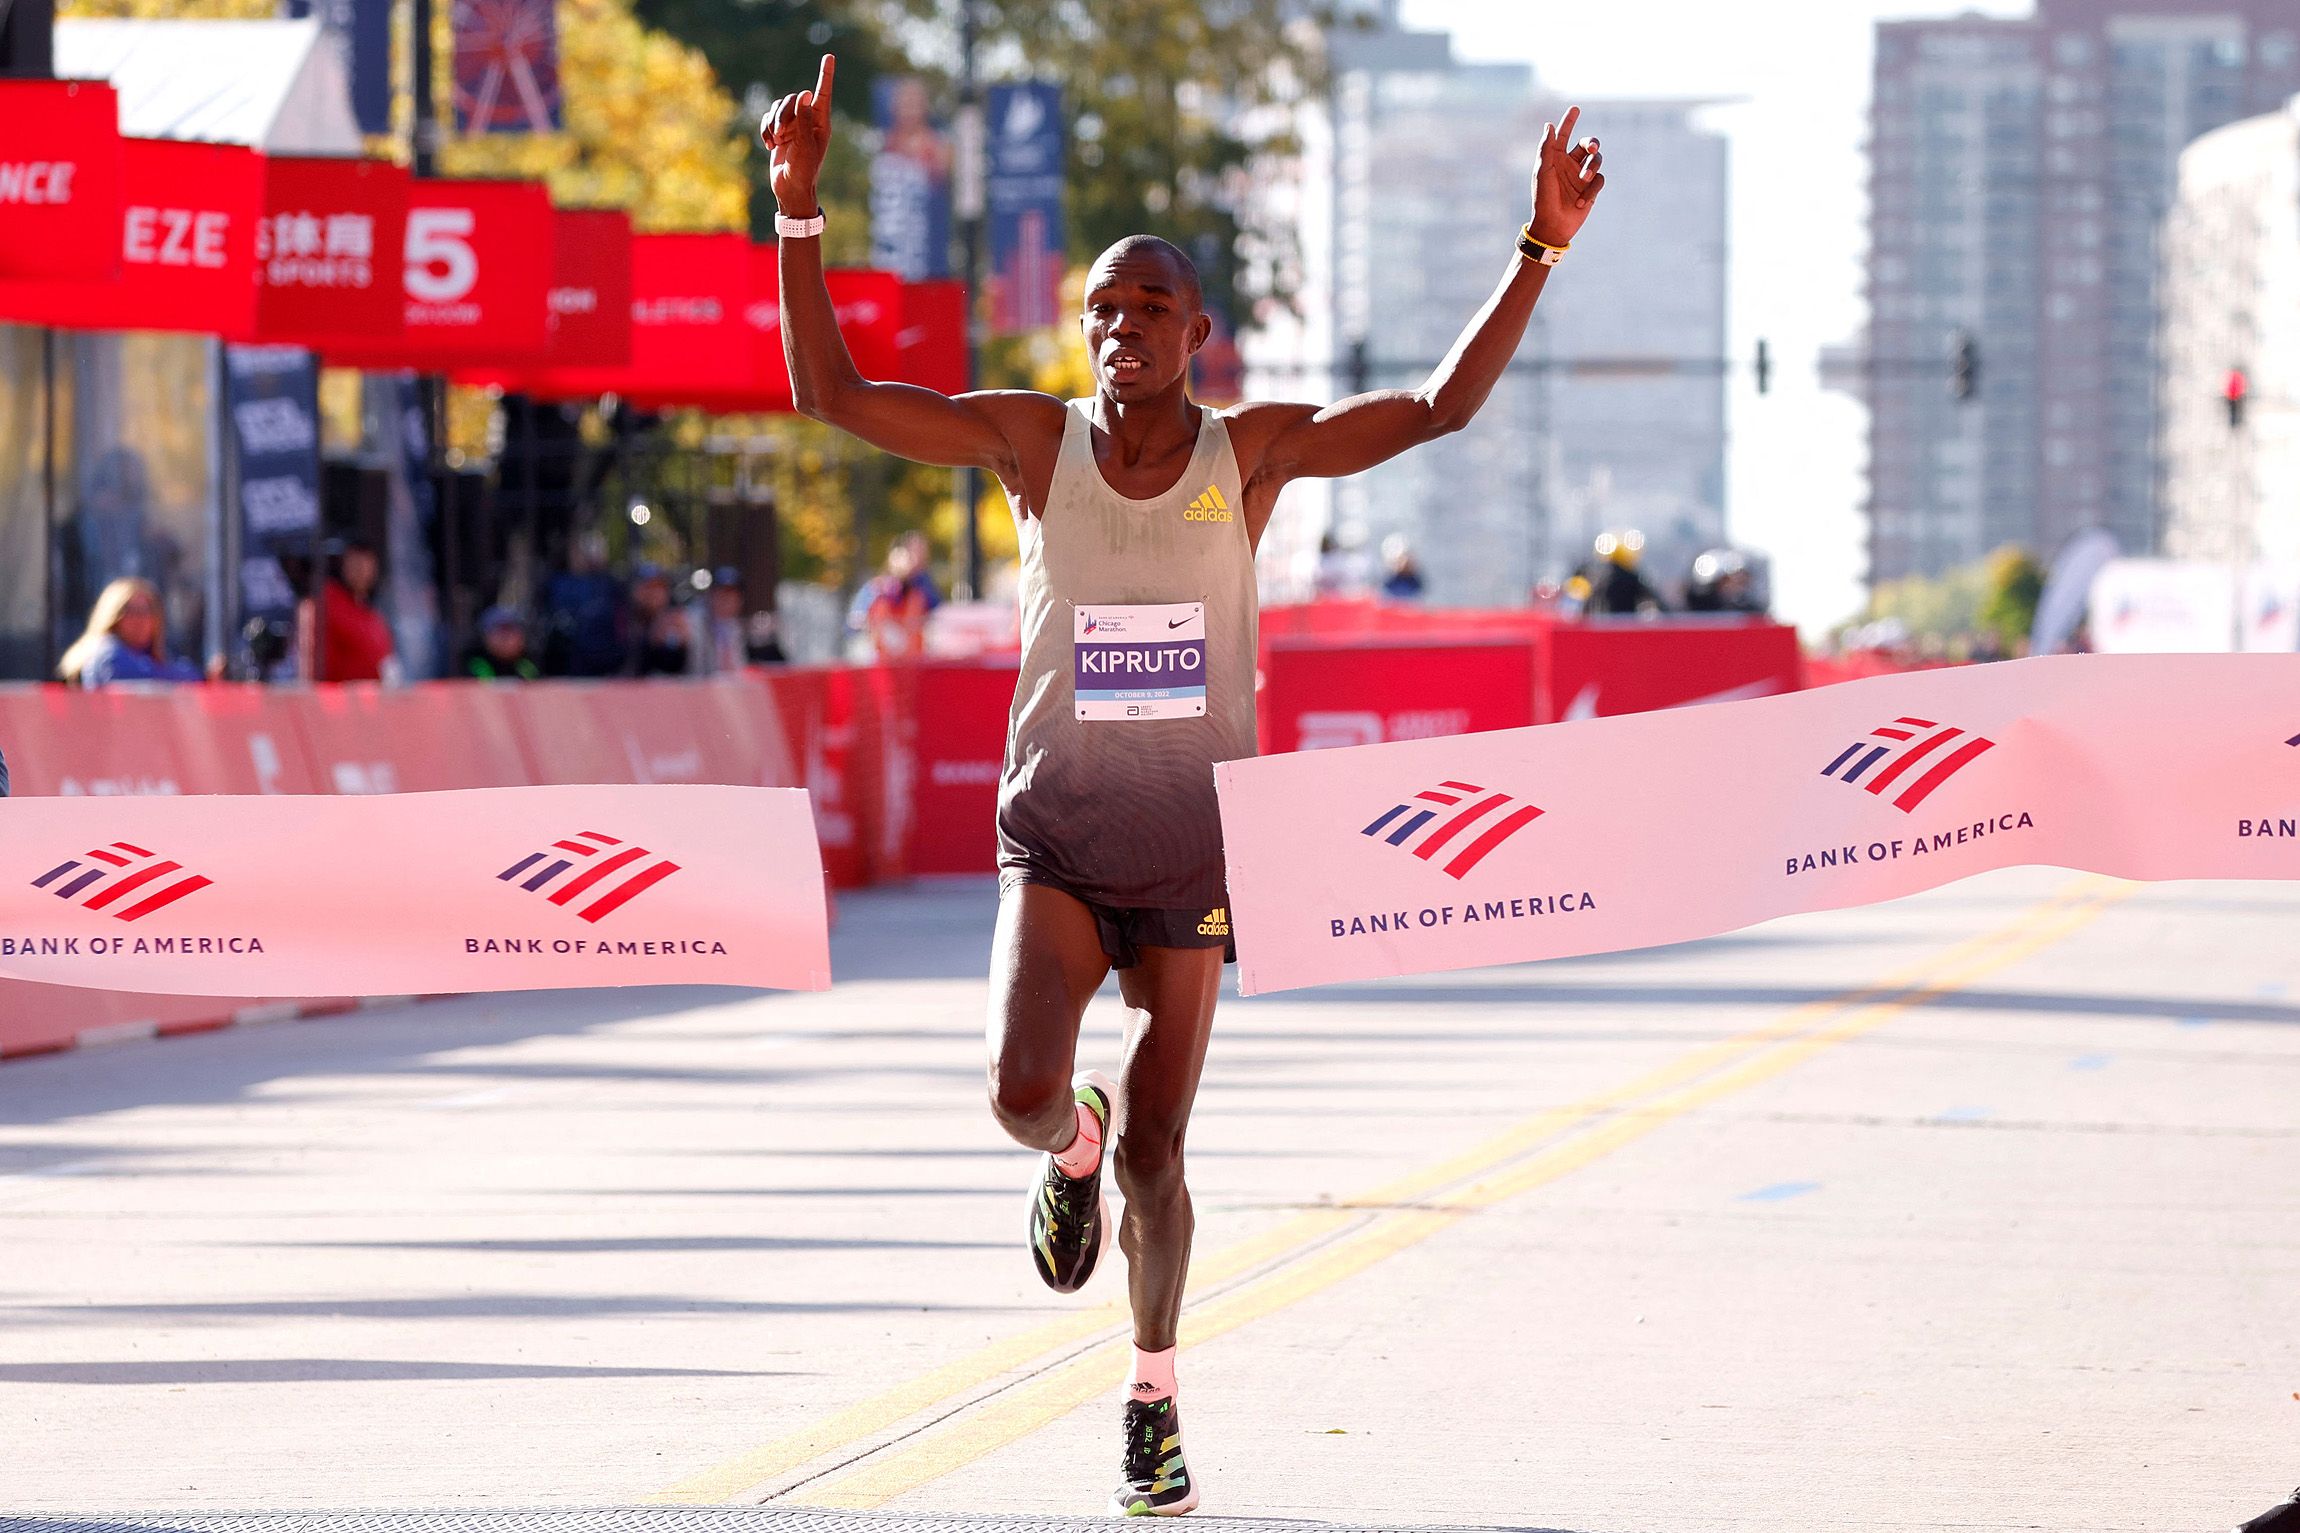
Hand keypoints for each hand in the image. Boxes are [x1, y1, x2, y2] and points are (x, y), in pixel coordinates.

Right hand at [761, 53, 835, 215]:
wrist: (790, 189)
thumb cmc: (803, 171)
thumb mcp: (805, 147)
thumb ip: (803, 121)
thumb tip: (805, 95)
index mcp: (820, 123)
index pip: (823, 94)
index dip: (825, 75)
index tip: (829, 56)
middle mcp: (808, 121)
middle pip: (793, 99)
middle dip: (783, 114)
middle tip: (781, 136)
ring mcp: (793, 125)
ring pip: (779, 107)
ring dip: (773, 123)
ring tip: (775, 142)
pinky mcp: (779, 131)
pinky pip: (768, 118)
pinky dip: (765, 129)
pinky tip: (769, 145)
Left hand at [1529, 105, 1603, 246]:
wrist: (1553, 226)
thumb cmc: (1543, 199)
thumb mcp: (1543, 172)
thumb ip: (1547, 148)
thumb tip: (1549, 125)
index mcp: (1556, 158)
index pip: (1564, 135)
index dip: (1569, 121)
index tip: (1575, 108)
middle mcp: (1570, 164)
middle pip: (1587, 144)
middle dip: (1591, 143)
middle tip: (1590, 148)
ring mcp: (1581, 176)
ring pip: (1596, 160)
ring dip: (1591, 168)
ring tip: (1583, 179)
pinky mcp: (1591, 189)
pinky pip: (1599, 180)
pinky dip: (1591, 189)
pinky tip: (1580, 202)